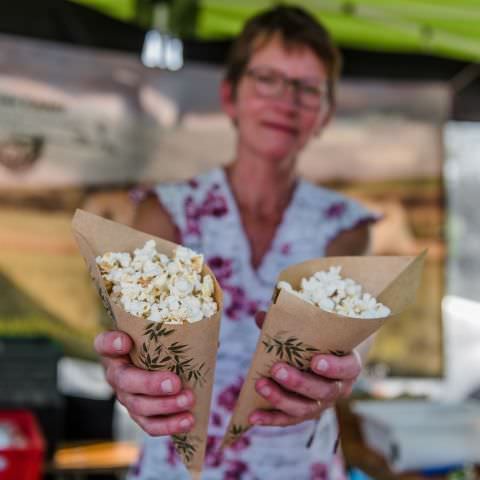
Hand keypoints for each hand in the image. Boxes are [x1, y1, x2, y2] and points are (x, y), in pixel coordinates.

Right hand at [94, 331, 195, 435]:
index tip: (125, 341)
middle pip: (124, 381)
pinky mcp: (139, 413)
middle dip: (150, 384)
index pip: (104, 343)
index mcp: (116, 348)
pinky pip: (149, 424)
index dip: (111, 343)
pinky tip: (188, 420)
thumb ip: (175, 328)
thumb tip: (206, 330)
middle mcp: (116, 372)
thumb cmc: (161, 340)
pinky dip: (169, 425)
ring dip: (165, 406)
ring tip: (189, 400)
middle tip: (175, 382)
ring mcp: (126, 395)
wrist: (160, 360)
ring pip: (138, 406)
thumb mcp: (163, 330)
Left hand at [249, 312, 361, 426]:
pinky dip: (271, 418)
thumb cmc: (319, 339)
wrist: (323, 357)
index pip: (348, 368)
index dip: (334, 368)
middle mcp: (338, 388)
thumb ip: (289, 322)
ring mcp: (322, 404)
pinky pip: (289, 420)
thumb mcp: (312, 330)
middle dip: (298, 382)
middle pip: (323, 391)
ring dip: (280, 398)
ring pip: (306, 409)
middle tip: (277, 369)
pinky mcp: (305, 414)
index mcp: (348, 364)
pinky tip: (253, 416)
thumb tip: (261, 316)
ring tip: (260, 385)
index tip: (316, 361)